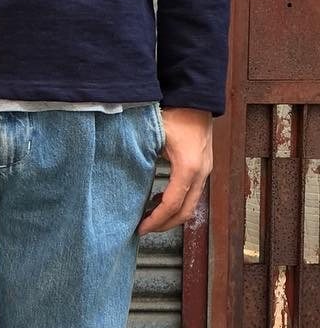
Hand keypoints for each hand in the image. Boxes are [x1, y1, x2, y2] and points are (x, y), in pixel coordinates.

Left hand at [138, 107, 213, 235]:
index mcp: (188, 168)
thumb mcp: (152, 136)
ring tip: (149, 217)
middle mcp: (201, 173)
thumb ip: (140, 158)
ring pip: (190, 205)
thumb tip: (121, 178)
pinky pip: (192, 194)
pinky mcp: (204, 168)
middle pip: (185, 212)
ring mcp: (205, 171)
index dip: (155, 221)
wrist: (195, 99)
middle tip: (143, 229)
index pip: (171, 205)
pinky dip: (177, 202)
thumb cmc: (174, 114)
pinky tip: (159, 201)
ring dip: (170, 215)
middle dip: (164, 224)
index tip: (140, 229)